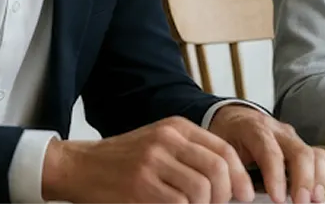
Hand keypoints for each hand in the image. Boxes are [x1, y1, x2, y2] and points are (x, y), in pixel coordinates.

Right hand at [42, 116, 250, 203]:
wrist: (80, 166)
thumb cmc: (122, 161)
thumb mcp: (159, 145)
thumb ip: (191, 156)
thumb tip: (228, 182)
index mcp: (176, 127)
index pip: (223, 150)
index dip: (239, 176)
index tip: (244, 195)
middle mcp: (167, 139)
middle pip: (217, 170)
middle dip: (224, 195)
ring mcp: (153, 161)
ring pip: (201, 190)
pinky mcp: (140, 185)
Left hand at [208, 104, 324, 203]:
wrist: (234, 119)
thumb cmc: (227, 136)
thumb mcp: (221, 149)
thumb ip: (231, 169)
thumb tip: (240, 194)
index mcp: (254, 128)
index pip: (270, 151)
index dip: (276, 176)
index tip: (278, 199)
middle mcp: (278, 131)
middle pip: (299, 152)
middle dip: (303, 180)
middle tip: (301, 202)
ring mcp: (292, 138)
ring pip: (313, 154)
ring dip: (317, 180)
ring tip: (314, 200)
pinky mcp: (301, 146)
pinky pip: (319, 157)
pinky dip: (322, 175)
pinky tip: (317, 192)